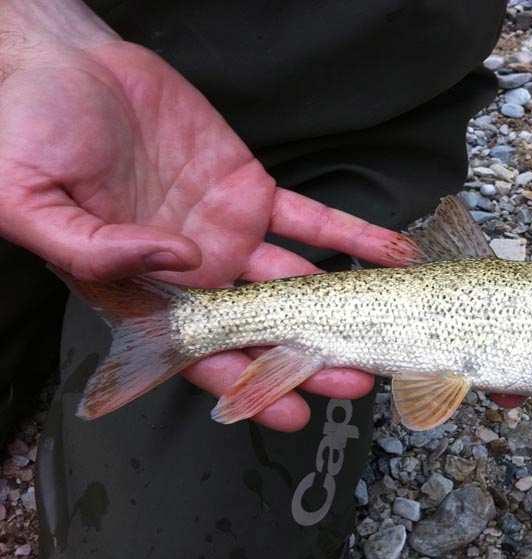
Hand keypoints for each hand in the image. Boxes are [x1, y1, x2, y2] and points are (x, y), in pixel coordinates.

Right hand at [0, 3, 413, 431]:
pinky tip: (392, 254)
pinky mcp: (252, 192)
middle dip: (310, 356)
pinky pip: (313, 220)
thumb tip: (182, 262)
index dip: (249, 388)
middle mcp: (195, 275)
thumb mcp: (32, 202)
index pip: (202, 356)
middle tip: (356, 377)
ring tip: (384, 323)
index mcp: (142, 294)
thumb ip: (100, 249)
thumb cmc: (30, 135)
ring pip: (297, 282)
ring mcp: (230, 234)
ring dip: (341, 304)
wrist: (66, 69)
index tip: (295, 414)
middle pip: (264, 329)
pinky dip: (355, 236)